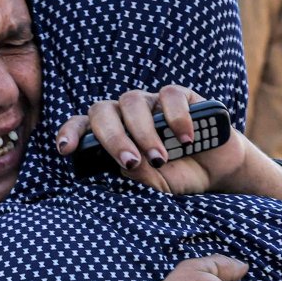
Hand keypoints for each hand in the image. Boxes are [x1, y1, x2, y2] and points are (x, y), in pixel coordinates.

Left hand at [56, 85, 245, 193]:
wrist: (215, 171)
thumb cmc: (176, 177)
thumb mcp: (155, 185)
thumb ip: (139, 177)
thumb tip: (127, 166)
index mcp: (109, 135)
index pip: (81, 126)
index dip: (70, 133)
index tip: (66, 150)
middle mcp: (124, 114)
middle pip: (103, 111)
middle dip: (113, 138)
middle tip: (130, 162)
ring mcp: (150, 102)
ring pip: (133, 102)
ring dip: (143, 132)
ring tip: (159, 157)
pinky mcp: (180, 96)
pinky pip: (170, 95)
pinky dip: (176, 116)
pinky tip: (185, 139)